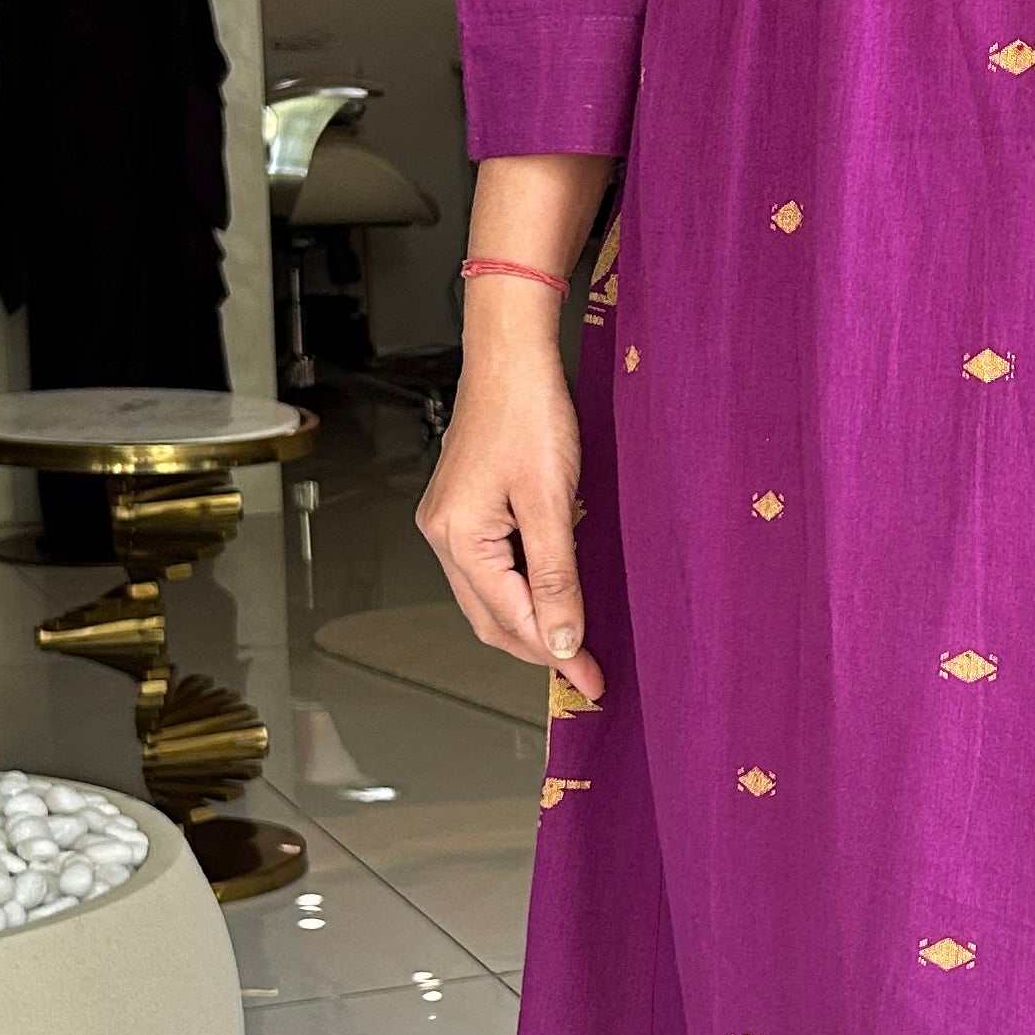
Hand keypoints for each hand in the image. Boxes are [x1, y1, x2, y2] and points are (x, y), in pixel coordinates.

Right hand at [416, 297, 597, 688]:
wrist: (513, 355)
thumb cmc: (529, 412)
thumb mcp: (552, 501)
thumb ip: (556, 576)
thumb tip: (563, 638)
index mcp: (458, 537)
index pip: (510, 618)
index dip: (555, 653)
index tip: (591, 679)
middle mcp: (443, 534)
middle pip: (492, 617)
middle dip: (541, 647)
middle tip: (588, 671)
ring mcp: (451, 521)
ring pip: (491, 596)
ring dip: (532, 621)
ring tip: (577, 644)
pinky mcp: (466, 507)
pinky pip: (493, 567)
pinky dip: (524, 589)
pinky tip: (555, 596)